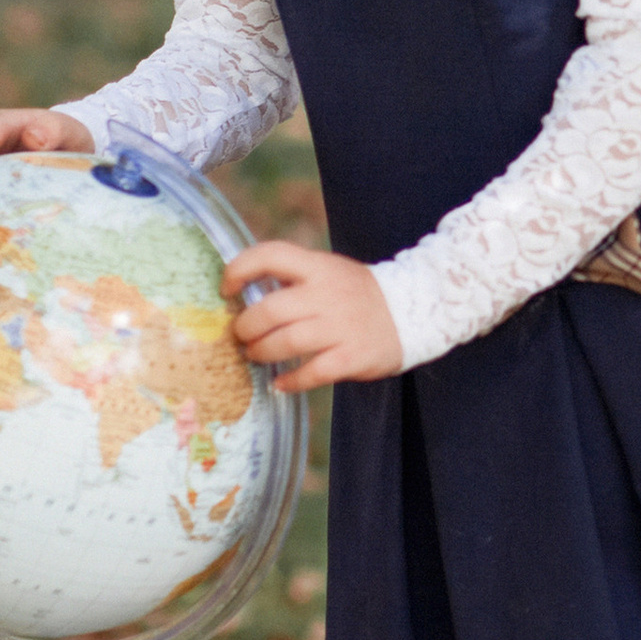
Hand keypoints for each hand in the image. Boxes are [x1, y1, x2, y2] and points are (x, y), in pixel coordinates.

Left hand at [225, 242, 402, 390]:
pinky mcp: (351, 357)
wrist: (414, 312)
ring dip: (261, 353)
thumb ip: (294, 277)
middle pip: (270, 310)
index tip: (226, 289)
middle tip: (242, 335)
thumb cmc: (358, 293)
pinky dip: (289, 381)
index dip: (240, 268)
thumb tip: (244, 291)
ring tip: (255, 355)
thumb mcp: (329, 271)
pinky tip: (279, 383)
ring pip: (285, 343)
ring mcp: (340, 327)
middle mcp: (327, 294)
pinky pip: (311, 373)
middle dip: (245, 327)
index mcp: (319, 267)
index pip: (271, 255)